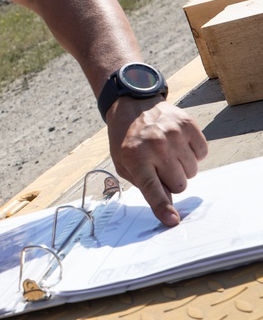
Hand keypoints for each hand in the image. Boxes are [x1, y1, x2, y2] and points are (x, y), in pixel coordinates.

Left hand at [106, 98, 207, 225]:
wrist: (133, 105)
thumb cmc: (127, 139)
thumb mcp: (123, 163)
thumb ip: (143, 184)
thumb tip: (168, 201)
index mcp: (135, 157)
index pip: (152, 188)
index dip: (162, 206)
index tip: (172, 220)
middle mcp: (155, 146)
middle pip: (179, 184)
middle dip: (171, 181)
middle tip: (160, 166)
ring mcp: (173, 134)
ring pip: (192, 172)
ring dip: (182, 167)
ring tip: (167, 152)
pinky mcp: (188, 125)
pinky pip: (202, 154)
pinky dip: (193, 153)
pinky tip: (178, 144)